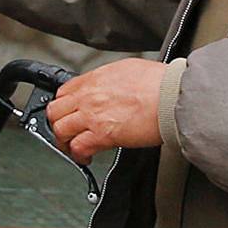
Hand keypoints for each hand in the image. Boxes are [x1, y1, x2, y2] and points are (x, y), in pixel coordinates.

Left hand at [46, 60, 166, 161]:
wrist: (171, 96)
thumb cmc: (160, 83)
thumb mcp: (128, 69)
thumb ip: (111, 80)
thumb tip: (110, 87)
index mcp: (96, 78)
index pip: (64, 91)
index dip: (63, 105)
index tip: (67, 112)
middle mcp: (89, 95)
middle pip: (56, 111)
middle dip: (57, 123)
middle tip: (65, 131)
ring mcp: (93, 115)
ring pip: (60, 130)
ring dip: (64, 141)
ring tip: (72, 147)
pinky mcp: (102, 135)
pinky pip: (78, 147)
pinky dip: (78, 155)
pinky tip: (85, 157)